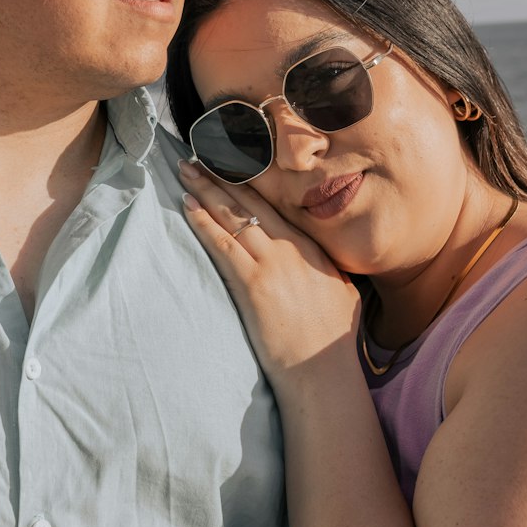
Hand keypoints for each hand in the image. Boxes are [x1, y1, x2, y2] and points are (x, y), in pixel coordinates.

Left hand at [179, 161, 360, 386]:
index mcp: (314, 245)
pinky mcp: (252, 284)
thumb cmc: (333, 337)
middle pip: (251, 201)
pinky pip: (222, 245)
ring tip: (186, 171)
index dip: (251, 179)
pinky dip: (203, 223)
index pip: (277, 201)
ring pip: (233, 216)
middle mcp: (292, 247)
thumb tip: (313, 248)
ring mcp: (272, 264)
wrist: (323, 371)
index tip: (232, 159)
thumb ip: (323, 261)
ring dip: (205, 191)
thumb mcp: (340, 287)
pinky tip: (188, 206)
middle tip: (198, 155)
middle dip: (222, 175)